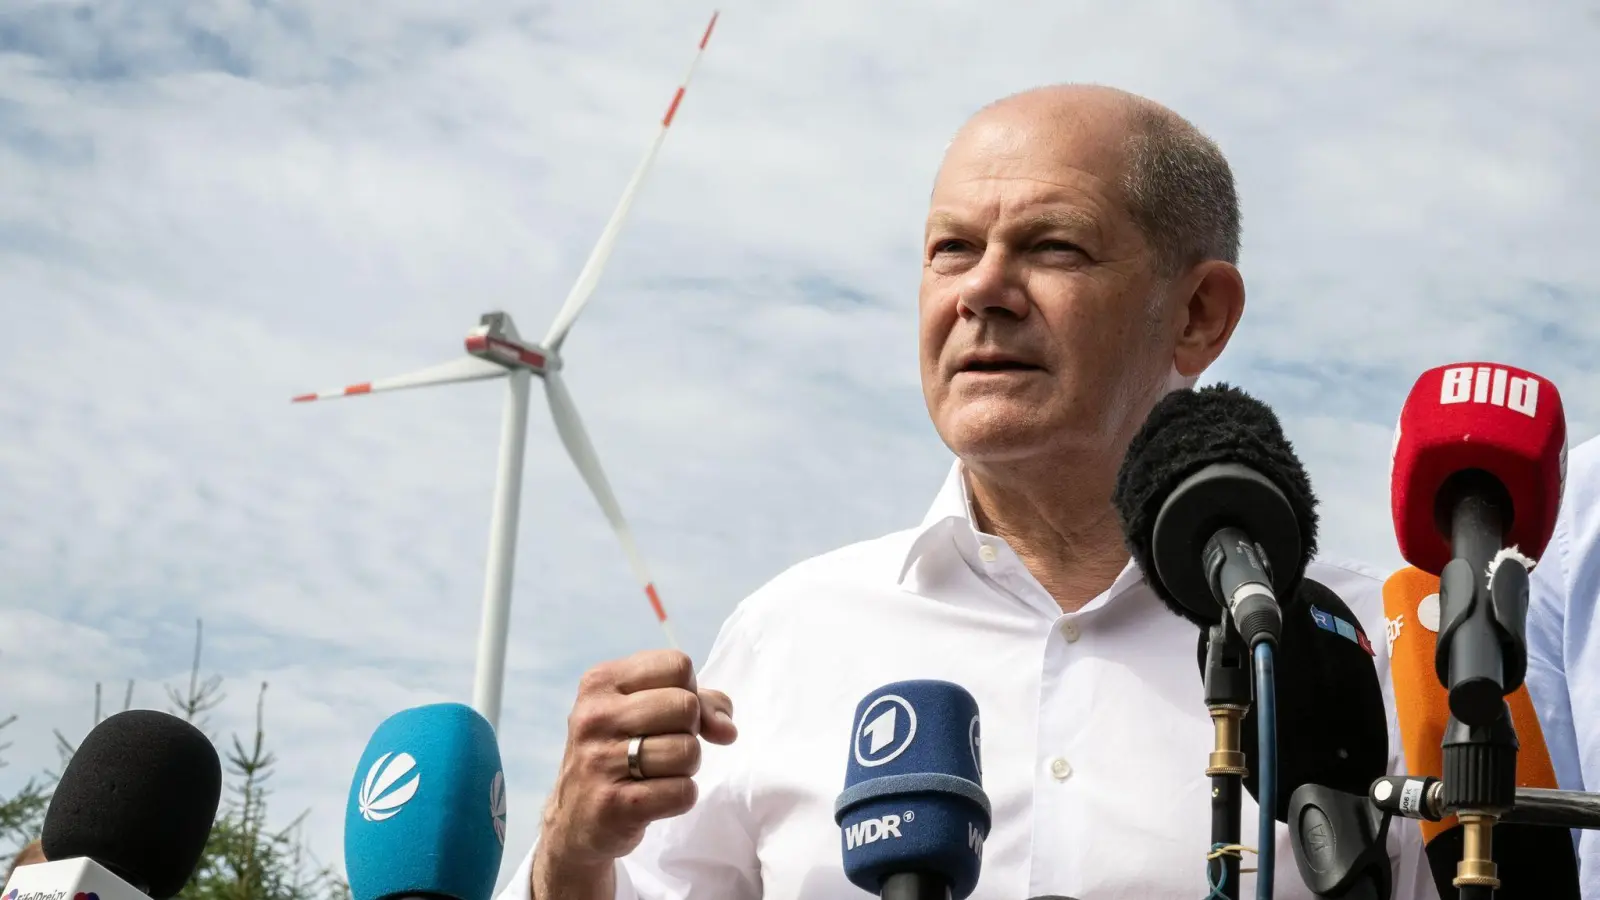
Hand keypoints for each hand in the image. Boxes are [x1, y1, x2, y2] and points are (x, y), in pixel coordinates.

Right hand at [534, 649, 737, 883]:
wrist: (575, 819)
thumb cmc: (619, 753)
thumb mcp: (644, 711)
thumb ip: (698, 703)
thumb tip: (728, 730)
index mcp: (601, 682)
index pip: (678, 665)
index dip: (688, 691)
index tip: (668, 715)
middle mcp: (595, 717)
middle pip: (686, 705)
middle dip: (690, 731)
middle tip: (664, 747)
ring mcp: (600, 761)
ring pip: (688, 750)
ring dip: (687, 767)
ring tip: (658, 773)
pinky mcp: (614, 805)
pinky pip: (683, 792)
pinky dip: (681, 797)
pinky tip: (656, 798)